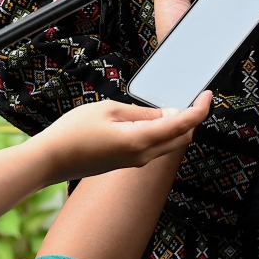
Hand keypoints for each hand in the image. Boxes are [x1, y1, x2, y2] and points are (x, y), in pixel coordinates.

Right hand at [38, 93, 210, 180]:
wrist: (51, 160)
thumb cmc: (74, 133)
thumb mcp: (110, 110)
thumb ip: (143, 112)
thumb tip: (168, 113)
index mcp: (140, 140)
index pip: (183, 125)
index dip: (200, 109)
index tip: (207, 95)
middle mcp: (142, 156)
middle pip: (181, 138)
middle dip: (192, 118)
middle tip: (193, 96)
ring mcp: (135, 162)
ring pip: (169, 144)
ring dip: (177, 125)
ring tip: (172, 103)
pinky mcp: (127, 162)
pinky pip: (154, 147)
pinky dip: (163, 132)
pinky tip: (154, 118)